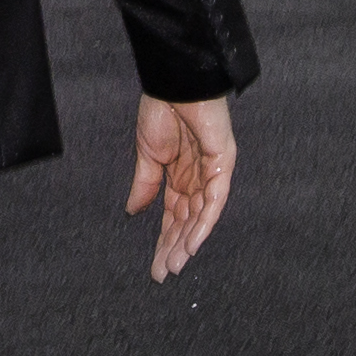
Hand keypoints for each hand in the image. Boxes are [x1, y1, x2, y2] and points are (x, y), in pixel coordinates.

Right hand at [126, 93, 236, 279]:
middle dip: (175, 247)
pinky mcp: (223, 162)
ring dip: (189, 241)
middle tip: (164, 273)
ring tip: (175, 264)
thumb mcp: (147, 154)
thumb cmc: (161, 109)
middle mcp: (199, 177)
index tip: (155, 265)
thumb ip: (145, 185)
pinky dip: (204, 221)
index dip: (165, 240)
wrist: (173, 82)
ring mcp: (213, 171)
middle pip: (188, 221)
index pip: (175, 215)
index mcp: (181, 175)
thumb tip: (133, 211)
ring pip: (202, 216)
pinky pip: (215, 199)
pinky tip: (191, 241)